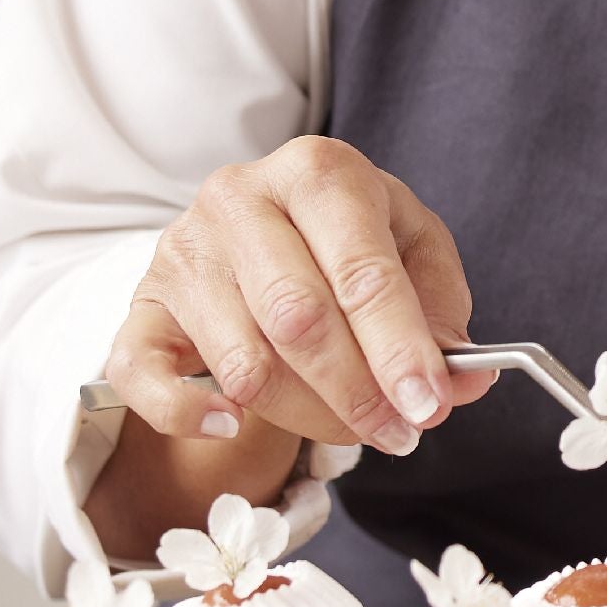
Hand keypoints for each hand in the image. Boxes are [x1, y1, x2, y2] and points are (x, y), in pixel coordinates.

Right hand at [82, 140, 491, 557]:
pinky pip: (144, 376)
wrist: (259, 226)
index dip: (400, 348)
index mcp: (315, 171)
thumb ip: (441, 310)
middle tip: (400, 435)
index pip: (361, 270)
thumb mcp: (411, 248)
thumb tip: (464, 379)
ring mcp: (182, 251)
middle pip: (299, 319)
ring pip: (245, 364)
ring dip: (308, 417)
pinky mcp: (142, 303)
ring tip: (351, 429)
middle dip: (358, 392)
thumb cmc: (345, 240)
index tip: (430, 406)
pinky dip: (188, 414)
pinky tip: (231, 424)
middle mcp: (238, 198)